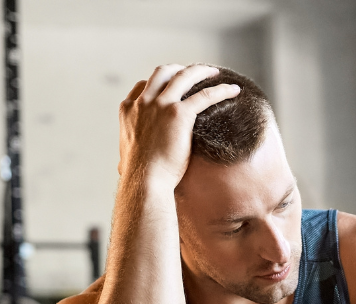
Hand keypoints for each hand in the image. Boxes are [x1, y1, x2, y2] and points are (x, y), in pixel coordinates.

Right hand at [118, 64, 240, 186]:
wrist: (145, 181)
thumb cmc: (139, 178)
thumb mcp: (126, 159)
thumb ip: (127, 154)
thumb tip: (121, 167)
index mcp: (128, 110)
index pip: (143, 85)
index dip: (159, 83)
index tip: (172, 85)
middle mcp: (142, 102)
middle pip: (162, 73)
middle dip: (179, 69)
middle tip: (195, 72)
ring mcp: (160, 105)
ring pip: (184, 77)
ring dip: (201, 71)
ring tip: (215, 73)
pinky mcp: (179, 114)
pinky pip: (204, 95)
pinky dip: (221, 90)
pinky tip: (234, 90)